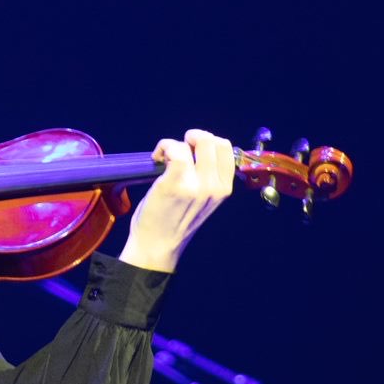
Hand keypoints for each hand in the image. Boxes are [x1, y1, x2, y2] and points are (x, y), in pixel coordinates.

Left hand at [118, 129, 233, 272]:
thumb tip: (197, 150)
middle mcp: (214, 187)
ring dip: (175, 143)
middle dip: (192, 137)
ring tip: (164, 156)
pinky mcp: (174, 184)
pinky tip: (157, 157)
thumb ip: (207, 178)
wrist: (156, 247)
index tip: (192, 151)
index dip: (207, 142)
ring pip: (194, 142)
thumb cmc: (174, 222)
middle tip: (177, 150)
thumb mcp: (202, 201)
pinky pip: (175, 151)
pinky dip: (164, 147)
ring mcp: (195, 185)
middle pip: (212, 140)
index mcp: (223, 189)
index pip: (226, 149)